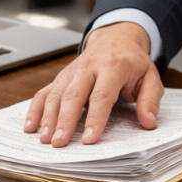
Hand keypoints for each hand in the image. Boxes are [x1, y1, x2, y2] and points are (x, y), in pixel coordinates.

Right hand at [24, 23, 163, 146]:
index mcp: (113, 66)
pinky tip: (30, 127)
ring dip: (48, 117)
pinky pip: (44, 92)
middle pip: (73, 95)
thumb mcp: (150, 77)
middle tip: (60, 142)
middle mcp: (88, 68)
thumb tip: (148, 122)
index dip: (95, 118)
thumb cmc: (132, 62)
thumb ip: (150, 100)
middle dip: (65, 120)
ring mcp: (71, 72)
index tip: (90, 139)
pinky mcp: (61, 78)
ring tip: (45, 138)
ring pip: (56, 94)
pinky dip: (35, 109)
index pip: (102, 95)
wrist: (116, 39)